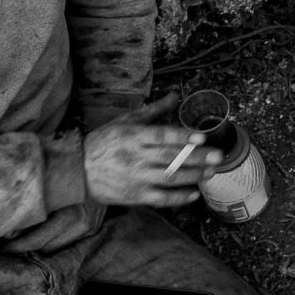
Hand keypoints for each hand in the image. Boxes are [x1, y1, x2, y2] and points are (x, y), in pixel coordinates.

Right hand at [83, 95, 221, 207]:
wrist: (77, 171)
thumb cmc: (104, 142)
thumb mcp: (125, 122)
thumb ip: (153, 111)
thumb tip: (175, 96)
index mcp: (133, 136)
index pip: (161, 136)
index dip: (182, 137)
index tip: (201, 137)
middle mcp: (136, 157)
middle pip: (170, 158)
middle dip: (196, 158)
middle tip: (217, 156)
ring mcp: (136, 178)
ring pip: (169, 178)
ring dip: (193, 176)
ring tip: (211, 172)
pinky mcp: (135, 195)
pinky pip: (161, 198)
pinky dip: (179, 198)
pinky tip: (194, 194)